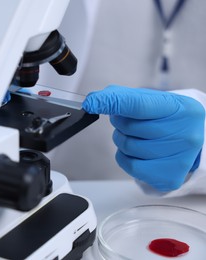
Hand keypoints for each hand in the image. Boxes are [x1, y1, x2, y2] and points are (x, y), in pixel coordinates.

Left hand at [82, 85, 204, 191]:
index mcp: (182, 108)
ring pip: (129, 147)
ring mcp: (180, 158)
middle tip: (127, 121)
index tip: (92, 103)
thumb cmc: (167, 119)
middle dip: (120, 123)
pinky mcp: (169, 177)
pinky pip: (131, 166)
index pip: (139, 105)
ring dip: (122, 140)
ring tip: (134, 136)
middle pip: (131, 127)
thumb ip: (123, 97)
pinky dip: (125, 157)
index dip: (112, 103)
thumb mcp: (151, 100)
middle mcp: (186, 134)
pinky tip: (136, 152)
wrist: (188, 141)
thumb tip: (94, 100)